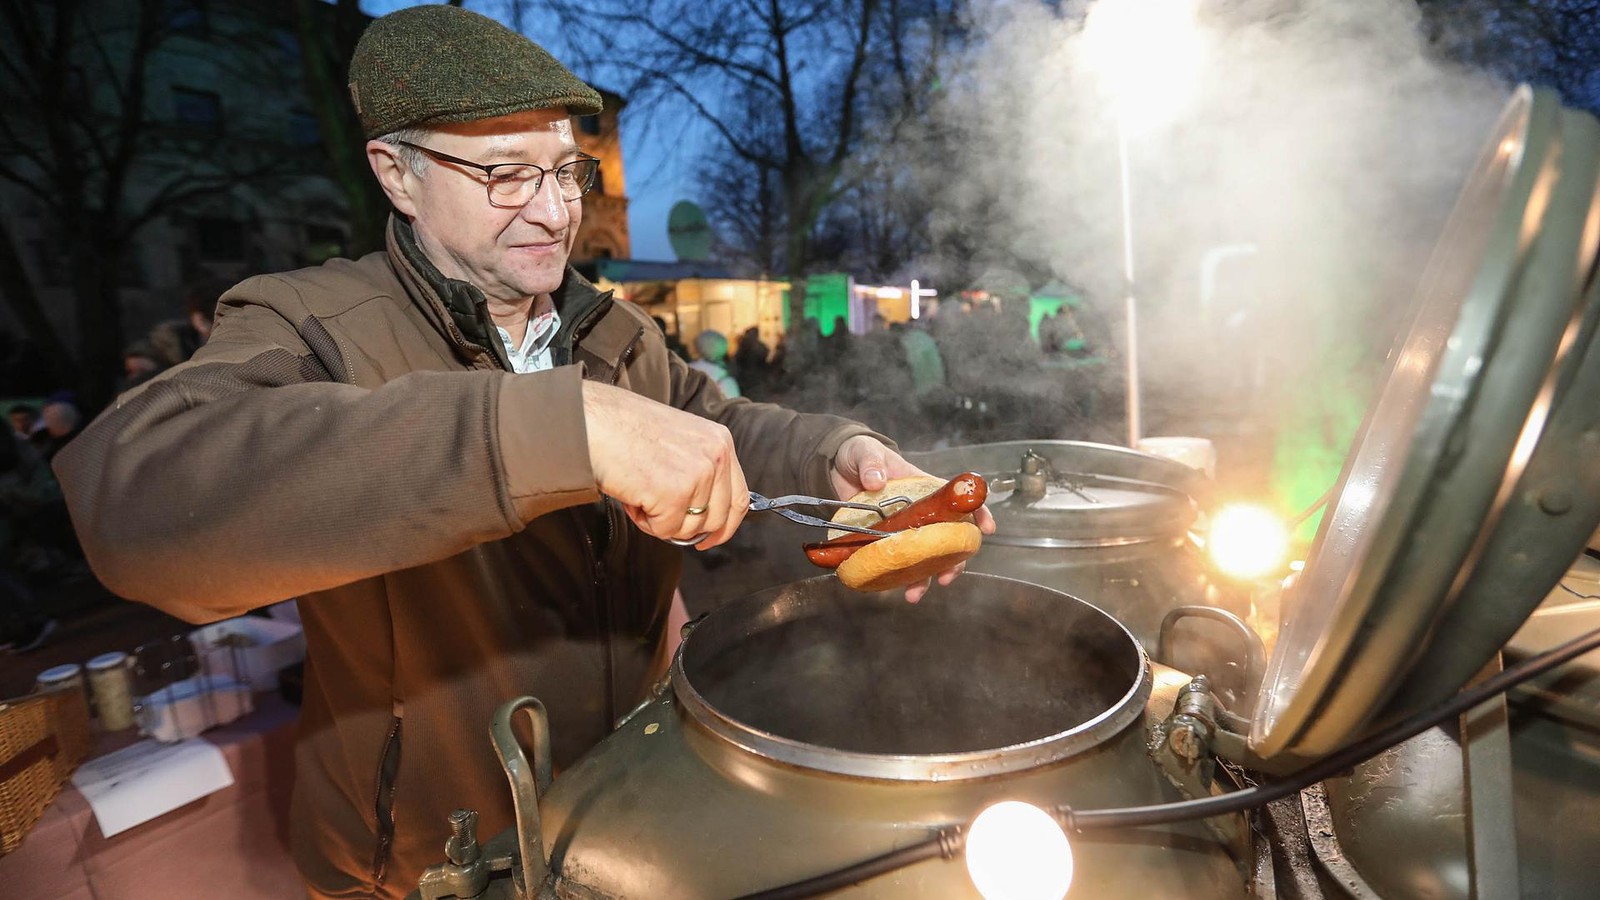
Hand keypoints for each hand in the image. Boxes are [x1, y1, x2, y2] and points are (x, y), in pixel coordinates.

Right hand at [584, 382, 748, 548]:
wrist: (591, 420)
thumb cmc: (622, 427)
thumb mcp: (678, 439)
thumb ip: (698, 468)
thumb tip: (700, 510)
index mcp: (720, 441)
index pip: (739, 498)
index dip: (725, 525)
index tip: (708, 538)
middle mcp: (716, 456)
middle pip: (717, 518)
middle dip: (687, 527)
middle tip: (658, 516)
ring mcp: (698, 475)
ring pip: (689, 527)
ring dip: (661, 520)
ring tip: (639, 493)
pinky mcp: (675, 494)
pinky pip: (665, 530)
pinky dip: (645, 522)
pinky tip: (632, 497)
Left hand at [829, 435, 996, 602]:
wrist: (837, 468)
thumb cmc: (861, 454)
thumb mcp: (865, 452)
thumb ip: (870, 463)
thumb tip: (876, 481)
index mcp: (926, 489)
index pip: (961, 500)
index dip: (978, 513)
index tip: (986, 530)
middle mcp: (922, 513)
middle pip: (949, 540)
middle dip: (954, 561)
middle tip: (946, 576)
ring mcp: (905, 530)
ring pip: (925, 559)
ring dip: (924, 579)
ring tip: (914, 594)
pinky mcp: (885, 542)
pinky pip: (896, 563)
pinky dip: (896, 579)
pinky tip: (891, 589)